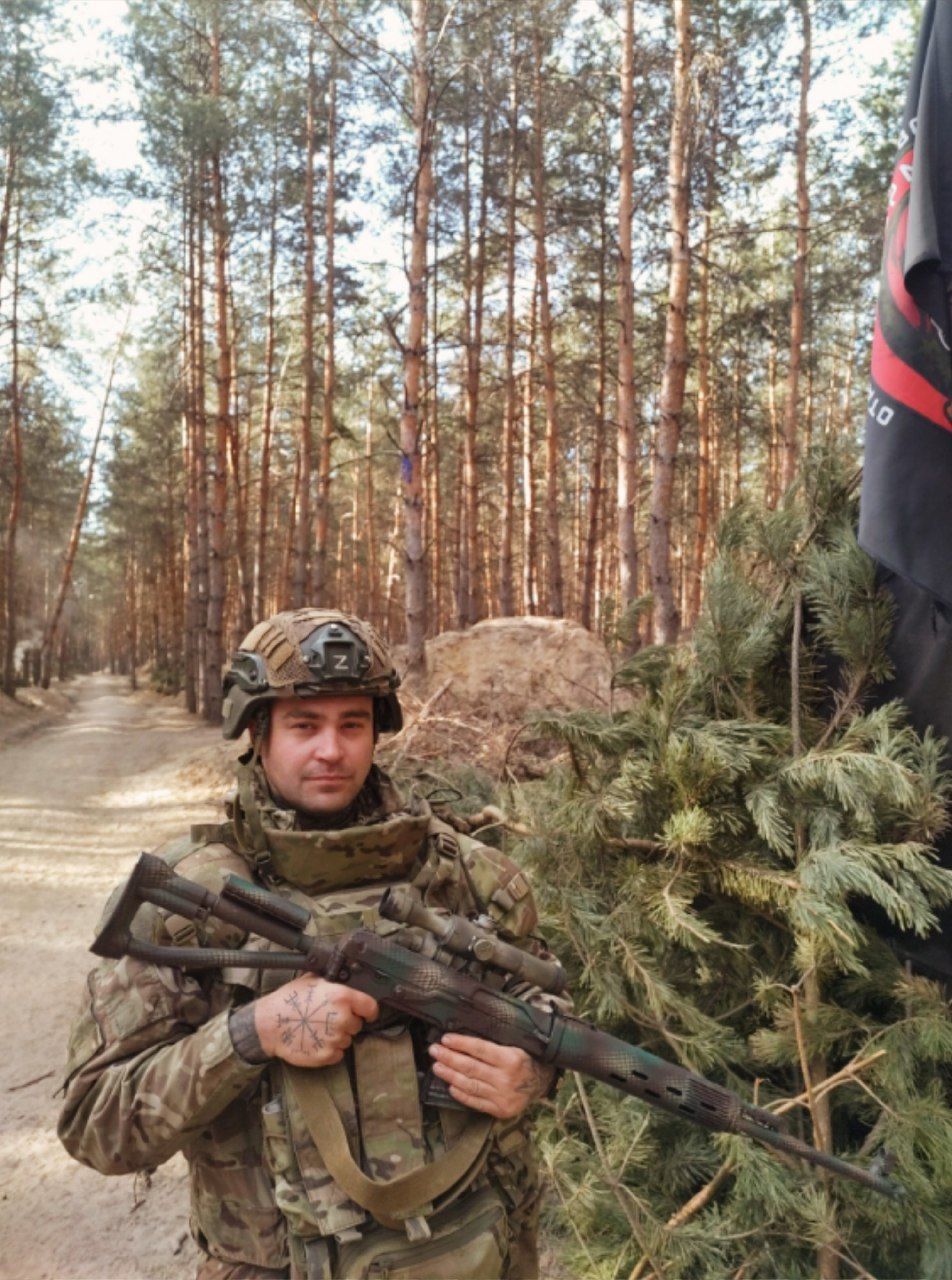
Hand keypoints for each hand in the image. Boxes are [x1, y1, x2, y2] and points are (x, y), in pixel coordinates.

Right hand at [253, 973, 378, 1067]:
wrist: (269, 1024)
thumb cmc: (289, 1000)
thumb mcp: (313, 980)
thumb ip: (334, 982)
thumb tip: (347, 979)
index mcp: (342, 997)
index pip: (370, 1006)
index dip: (368, 1010)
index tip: (366, 1013)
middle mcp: (342, 1018)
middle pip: (357, 1024)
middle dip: (347, 1022)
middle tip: (329, 1019)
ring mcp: (335, 1038)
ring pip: (347, 1040)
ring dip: (338, 1036)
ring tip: (319, 1029)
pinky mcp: (326, 1055)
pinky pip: (338, 1054)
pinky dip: (330, 1050)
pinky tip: (316, 1040)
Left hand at [428, 1033, 555, 1118]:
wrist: (541, 1084)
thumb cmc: (524, 1060)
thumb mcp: (514, 1046)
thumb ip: (493, 1045)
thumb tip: (463, 1040)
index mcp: (511, 1058)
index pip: (480, 1049)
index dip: (461, 1043)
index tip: (445, 1039)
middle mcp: (506, 1079)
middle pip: (471, 1067)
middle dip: (449, 1058)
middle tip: (434, 1051)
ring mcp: (502, 1096)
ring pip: (470, 1084)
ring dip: (450, 1075)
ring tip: (437, 1066)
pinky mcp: (500, 1110)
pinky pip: (475, 1102)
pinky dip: (461, 1094)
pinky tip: (450, 1085)